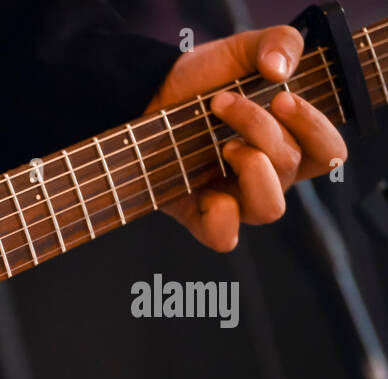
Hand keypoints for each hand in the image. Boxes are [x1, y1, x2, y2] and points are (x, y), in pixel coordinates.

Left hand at [145, 25, 347, 251]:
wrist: (148, 95)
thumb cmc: (201, 80)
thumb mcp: (242, 49)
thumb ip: (279, 42)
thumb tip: (281, 69)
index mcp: (290, 142)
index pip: (329, 153)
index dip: (316, 129)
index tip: (282, 98)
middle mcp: (267, 175)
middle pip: (291, 168)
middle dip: (261, 129)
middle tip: (224, 103)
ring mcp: (234, 197)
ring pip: (269, 208)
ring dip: (252, 168)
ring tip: (223, 144)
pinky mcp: (198, 214)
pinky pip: (223, 236)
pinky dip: (222, 218)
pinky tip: (209, 191)